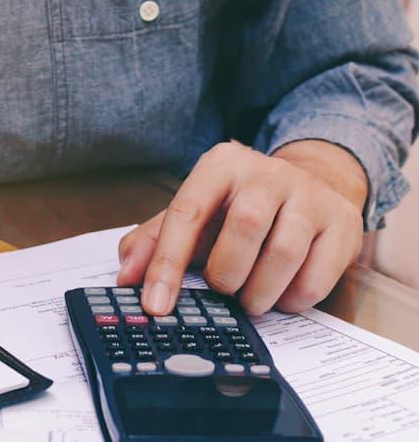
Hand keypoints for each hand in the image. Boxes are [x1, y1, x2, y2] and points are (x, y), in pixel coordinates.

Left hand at [117, 140, 366, 315]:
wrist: (307, 186)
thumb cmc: (237, 207)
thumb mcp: (194, 214)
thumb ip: (154, 241)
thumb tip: (127, 276)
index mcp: (221, 165)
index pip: (187, 212)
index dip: (167, 263)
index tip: (155, 304)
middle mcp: (267, 172)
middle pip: (245, 225)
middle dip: (226, 272)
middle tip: (222, 290)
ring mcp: (310, 195)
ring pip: (284, 251)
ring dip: (260, 291)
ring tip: (250, 299)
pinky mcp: (342, 223)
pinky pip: (317, 275)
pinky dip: (293, 298)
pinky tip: (281, 295)